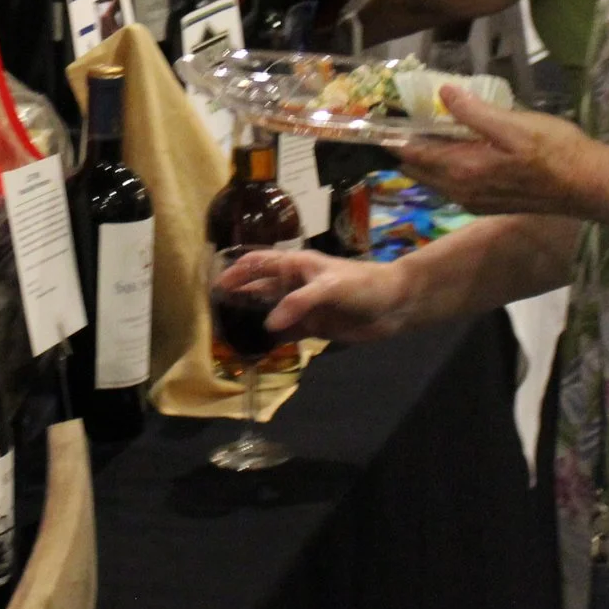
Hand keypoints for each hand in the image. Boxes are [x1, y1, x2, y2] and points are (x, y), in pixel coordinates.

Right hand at [220, 249, 418, 344]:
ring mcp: (303, 306)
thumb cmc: (362, 284)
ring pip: (270, 310)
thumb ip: (298, 303)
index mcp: (296, 265)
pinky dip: (273, 338)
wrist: (394, 304)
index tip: (215, 283)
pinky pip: (287, 332)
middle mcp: (295, 284)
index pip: (258, 263)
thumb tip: (268, 325)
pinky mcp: (314, 326)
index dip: (237, 270)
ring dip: (252, 316)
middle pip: (259, 287)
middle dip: (238, 294)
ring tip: (229, 328)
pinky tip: (258, 346)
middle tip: (214, 308)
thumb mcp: (329, 287)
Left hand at [397, 87, 597, 214]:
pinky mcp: (487, 204)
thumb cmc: (554, 151)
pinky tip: (454, 149)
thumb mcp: (513, 124)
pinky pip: (451, 186)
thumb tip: (442, 93)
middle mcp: (461, 191)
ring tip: (424, 129)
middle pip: (418, 170)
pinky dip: (443, 168)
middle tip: (402, 119)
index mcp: (463, 170)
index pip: (414, 154)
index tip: (382, 116)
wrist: (588, 185)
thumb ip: (474, 112)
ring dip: (424, 158)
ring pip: (434, 179)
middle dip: (405, 147)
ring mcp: (473, 201)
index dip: (395, 136)